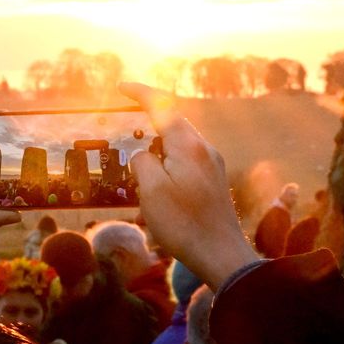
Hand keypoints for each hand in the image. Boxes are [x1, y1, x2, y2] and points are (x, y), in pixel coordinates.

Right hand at [120, 82, 257, 290]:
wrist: (221, 255)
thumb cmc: (184, 224)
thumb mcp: (151, 191)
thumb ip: (142, 162)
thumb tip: (143, 153)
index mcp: (189, 146)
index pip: (163, 106)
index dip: (141, 92)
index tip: (121, 87)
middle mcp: (204, 149)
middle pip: (173, 122)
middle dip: (148, 118)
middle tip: (125, 123)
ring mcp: (212, 165)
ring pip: (179, 143)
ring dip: (157, 145)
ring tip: (138, 162)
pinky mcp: (213, 181)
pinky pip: (186, 160)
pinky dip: (167, 161)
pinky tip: (157, 183)